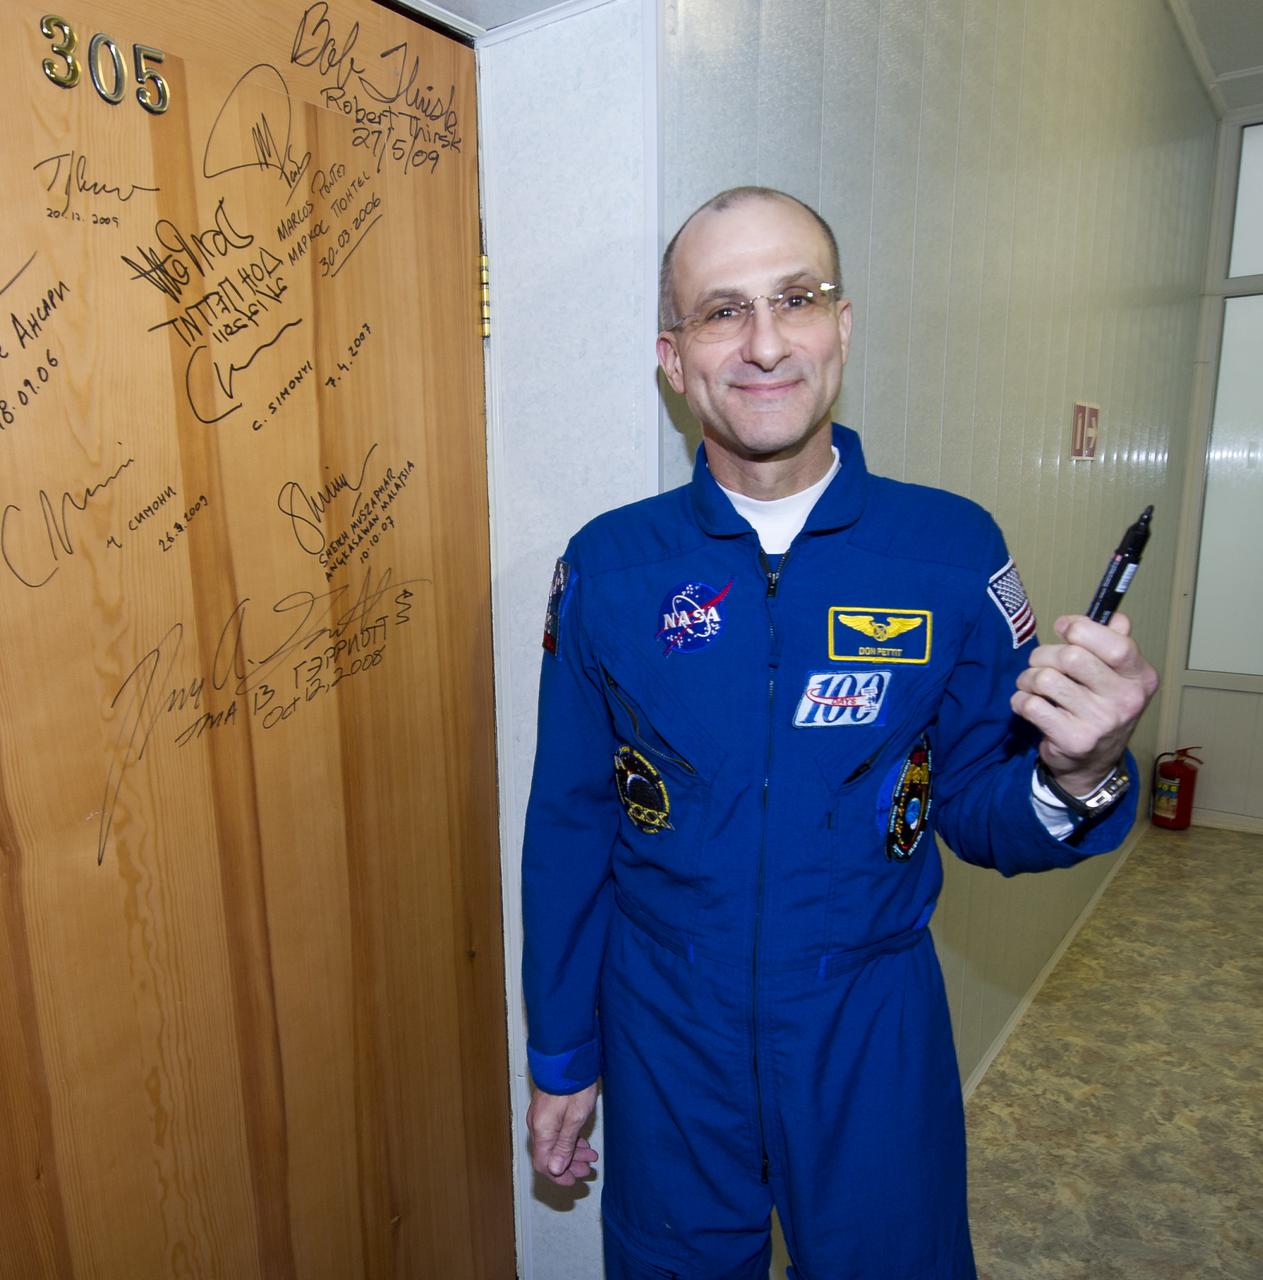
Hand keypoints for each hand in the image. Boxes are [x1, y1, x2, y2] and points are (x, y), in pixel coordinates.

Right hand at [527, 1084, 598, 1185]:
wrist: (571, 1058)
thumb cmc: (574, 1086)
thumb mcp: (575, 1119)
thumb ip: (564, 1146)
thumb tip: (554, 1170)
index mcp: (542, 1130)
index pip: (543, 1164)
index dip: (557, 1176)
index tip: (572, 1181)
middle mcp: (537, 1125)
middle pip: (549, 1155)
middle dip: (568, 1165)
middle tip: (586, 1169)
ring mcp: (540, 1116)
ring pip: (553, 1143)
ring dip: (571, 1152)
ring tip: (589, 1156)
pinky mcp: (546, 1109)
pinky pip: (554, 1132)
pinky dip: (568, 1140)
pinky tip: (581, 1141)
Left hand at [1011, 613, 1157, 794]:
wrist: (1092, 763)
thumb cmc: (1099, 707)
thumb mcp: (1117, 676)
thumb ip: (1115, 642)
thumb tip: (1114, 616)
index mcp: (1140, 678)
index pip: (1116, 644)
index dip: (1082, 629)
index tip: (1064, 628)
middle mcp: (1126, 700)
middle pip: (1071, 656)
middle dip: (1044, 654)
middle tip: (1040, 664)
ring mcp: (1101, 722)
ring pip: (1045, 679)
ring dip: (1028, 678)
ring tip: (1033, 686)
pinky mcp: (1073, 740)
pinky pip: (1031, 704)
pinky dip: (1020, 700)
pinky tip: (1029, 705)